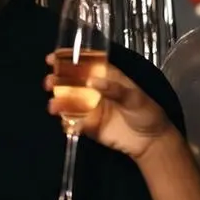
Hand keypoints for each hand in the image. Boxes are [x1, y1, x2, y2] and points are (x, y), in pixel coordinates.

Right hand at [44, 55, 174, 160]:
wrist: (150, 142)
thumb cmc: (146, 113)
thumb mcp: (135, 97)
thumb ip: (114, 89)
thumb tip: (92, 81)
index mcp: (105, 77)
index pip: (84, 64)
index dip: (67, 59)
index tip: (52, 58)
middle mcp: (94, 90)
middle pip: (70, 82)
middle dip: (56, 80)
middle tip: (49, 82)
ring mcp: (89, 108)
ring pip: (68, 101)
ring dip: (57, 102)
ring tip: (53, 106)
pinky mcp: (87, 126)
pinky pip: (72, 122)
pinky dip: (66, 122)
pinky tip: (66, 124)